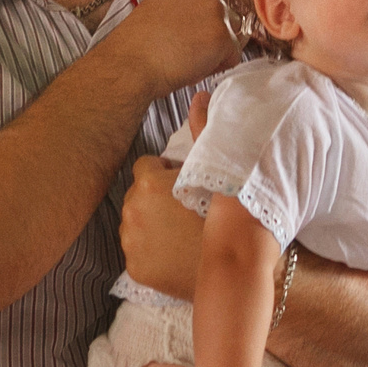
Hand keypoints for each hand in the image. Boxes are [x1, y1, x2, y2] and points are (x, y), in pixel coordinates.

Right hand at [112, 0, 244, 96]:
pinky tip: (195, 65)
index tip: (209, 24)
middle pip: (236, 8)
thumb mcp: (167, 3)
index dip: (224, 7)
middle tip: (196, 44)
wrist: (129, 65)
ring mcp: (216, 10)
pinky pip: (236, 55)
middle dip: (225, 28)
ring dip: (223, 47)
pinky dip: (220, 65)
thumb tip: (224, 11)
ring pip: (239, 32)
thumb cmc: (142, 42)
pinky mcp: (223, 36)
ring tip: (193, 54)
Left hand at [118, 92, 216, 297]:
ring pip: (136, 222)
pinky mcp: (134, 267)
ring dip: (151, 224)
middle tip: (187, 210)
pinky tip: (175, 253)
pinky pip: (137, 251)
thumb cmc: (229, 216)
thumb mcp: (217, 169)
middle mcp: (131, 209)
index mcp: (148, 183)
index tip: (186, 187)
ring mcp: (130, 241)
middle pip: (138, 195)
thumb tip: (200, 97)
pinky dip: (151, 251)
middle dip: (156, 199)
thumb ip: (203, 131)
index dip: (167, 175)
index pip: (146, 167)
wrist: (237, 269)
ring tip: (181, 233)